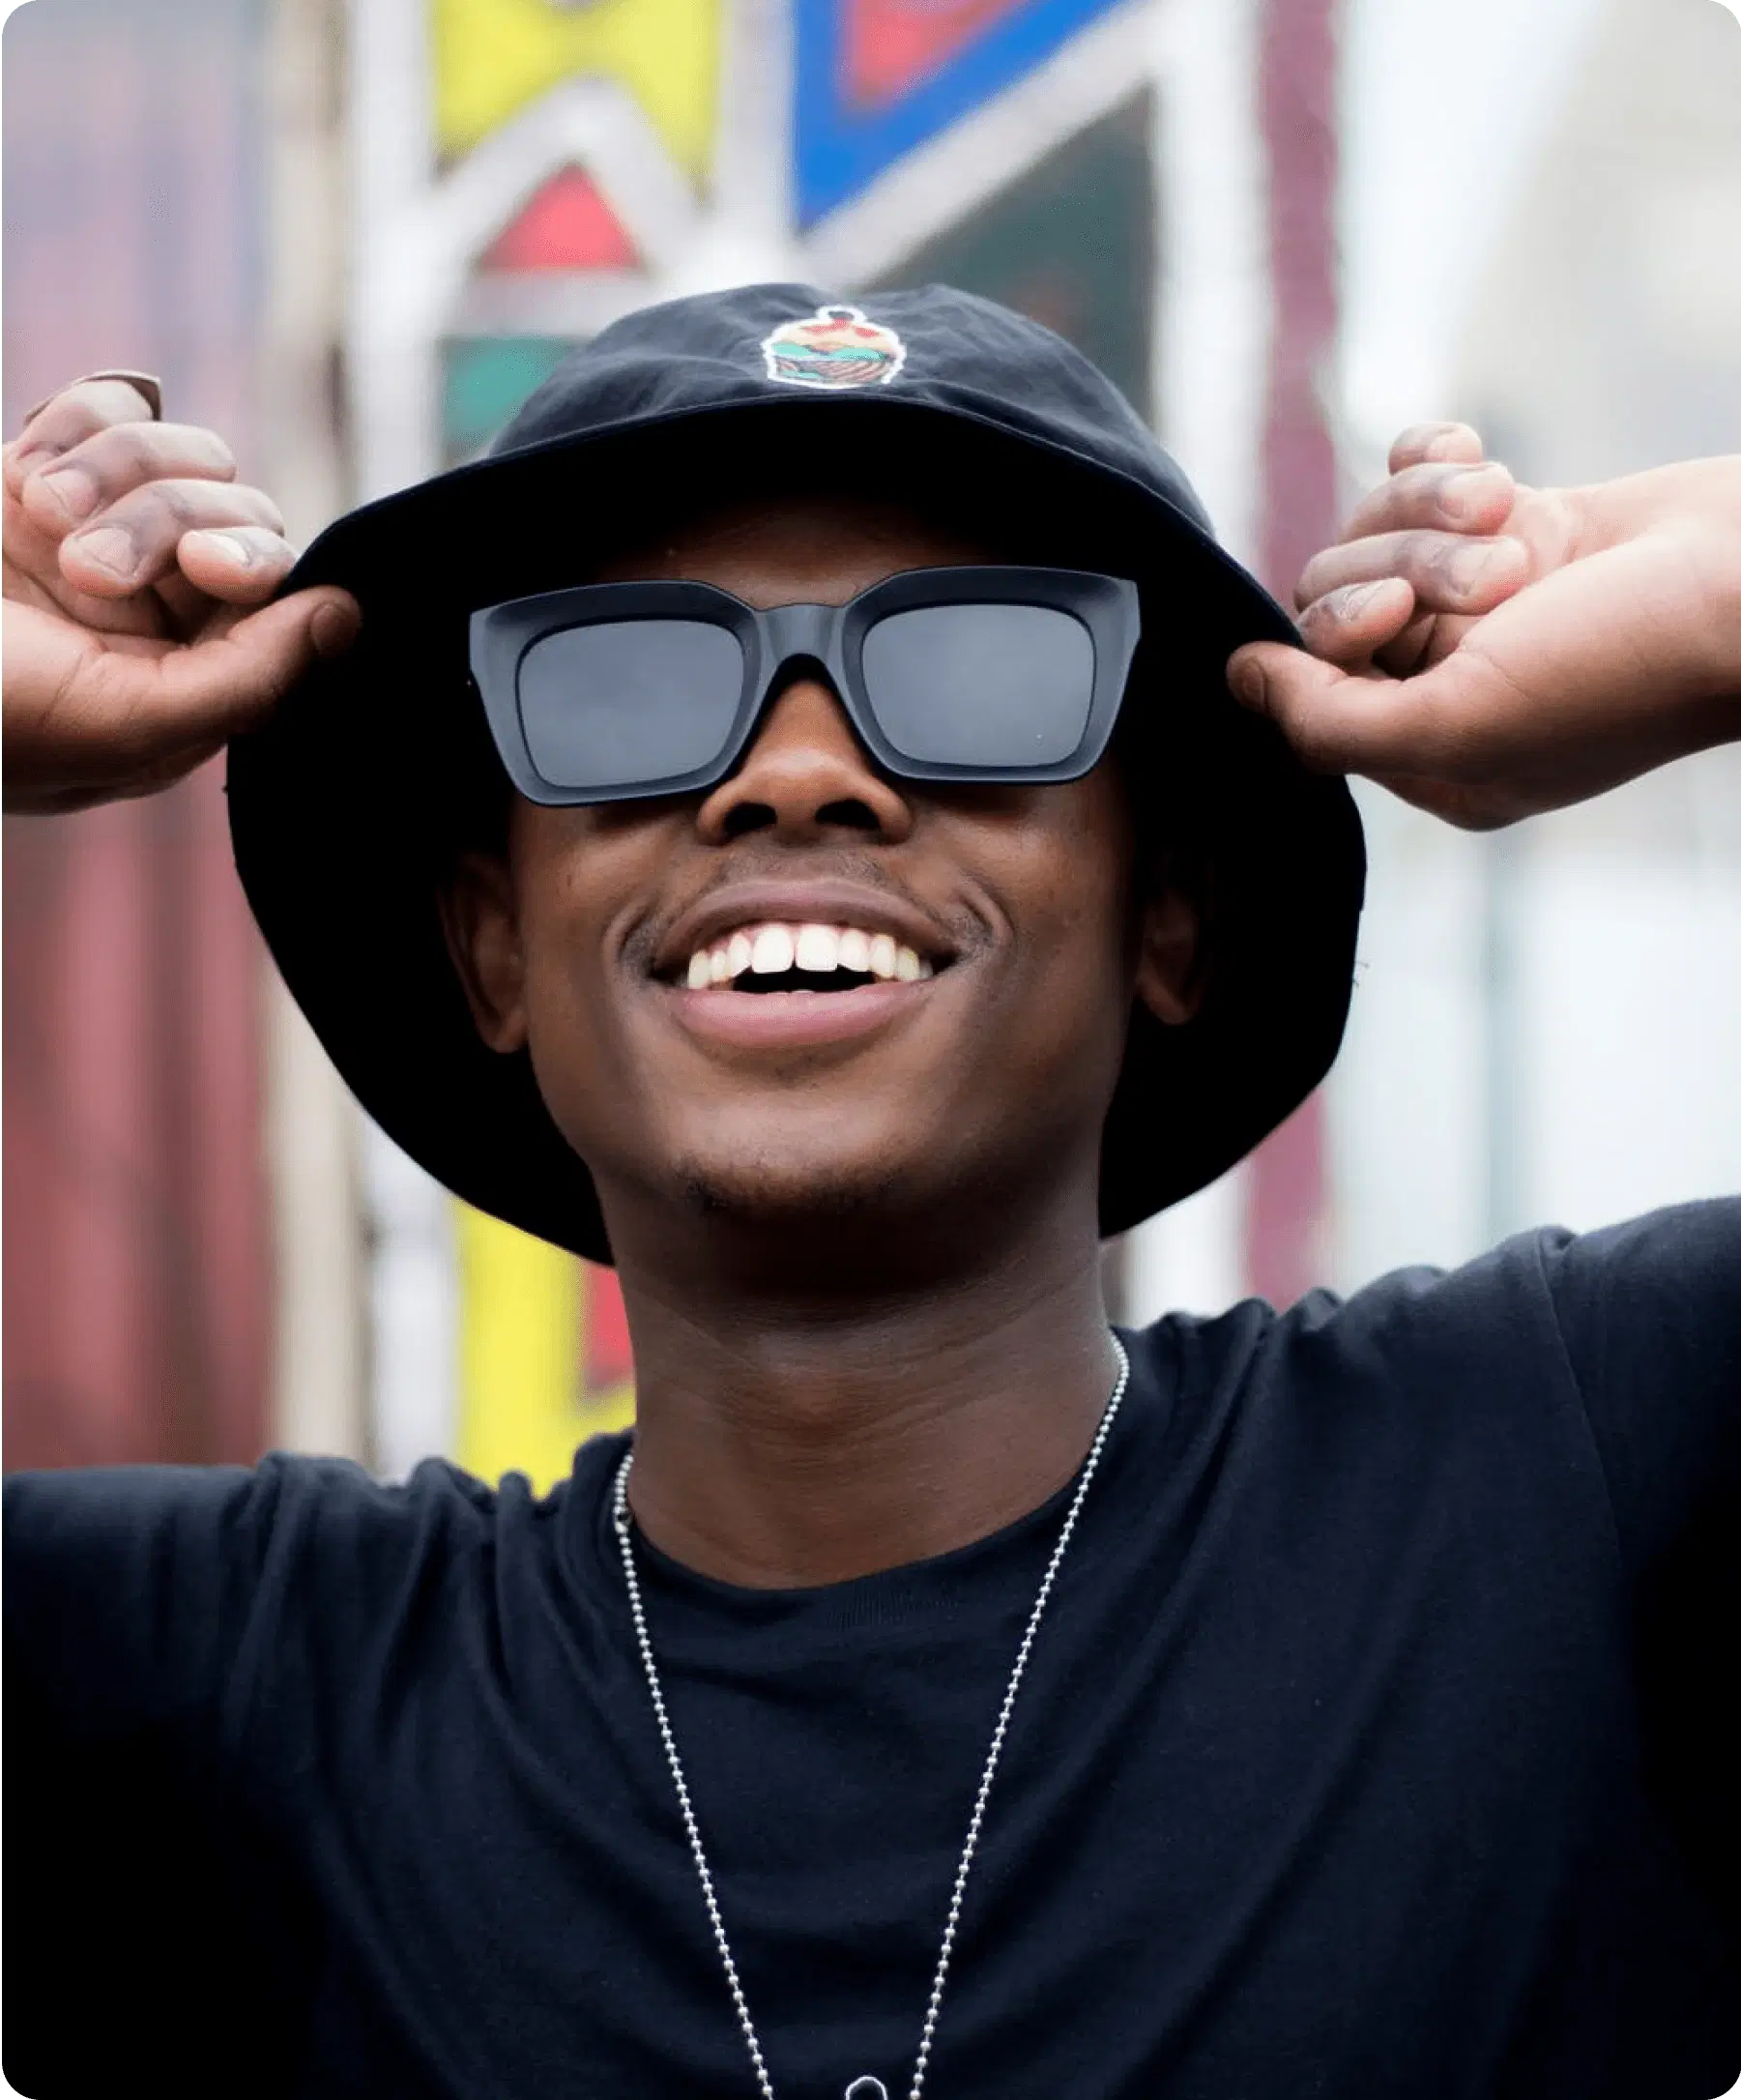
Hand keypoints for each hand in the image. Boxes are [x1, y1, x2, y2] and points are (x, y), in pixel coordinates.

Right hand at [1, 376, 358, 813]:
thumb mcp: (123, 727)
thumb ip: (250, 682)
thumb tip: (347, 619)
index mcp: (191, 681)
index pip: (279, 599)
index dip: (254, 564)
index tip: (207, 566)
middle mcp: (162, 608)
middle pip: (239, 516)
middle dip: (165, 522)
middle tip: (81, 566)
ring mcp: (106, 533)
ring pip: (185, 453)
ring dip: (113, 471)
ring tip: (38, 517)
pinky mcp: (47, 471)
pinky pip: (118, 406)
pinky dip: (81, 422)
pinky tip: (28, 472)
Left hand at [1227, 424, 1740, 827]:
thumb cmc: (1621, 668)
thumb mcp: (1456, 727)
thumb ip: (1326, 721)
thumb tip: (1237, 679)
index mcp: (1431, 754)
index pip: (1310, 685)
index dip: (1336, 631)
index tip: (1399, 614)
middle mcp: (1446, 681)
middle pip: (1335, 595)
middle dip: (1401, 563)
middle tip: (1495, 577)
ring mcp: (1480, 600)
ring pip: (1375, 527)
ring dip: (1433, 508)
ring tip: (1508, 518)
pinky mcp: (1515, 523)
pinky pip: (1416, 469)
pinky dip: (1437, 457)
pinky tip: (1482, 460)